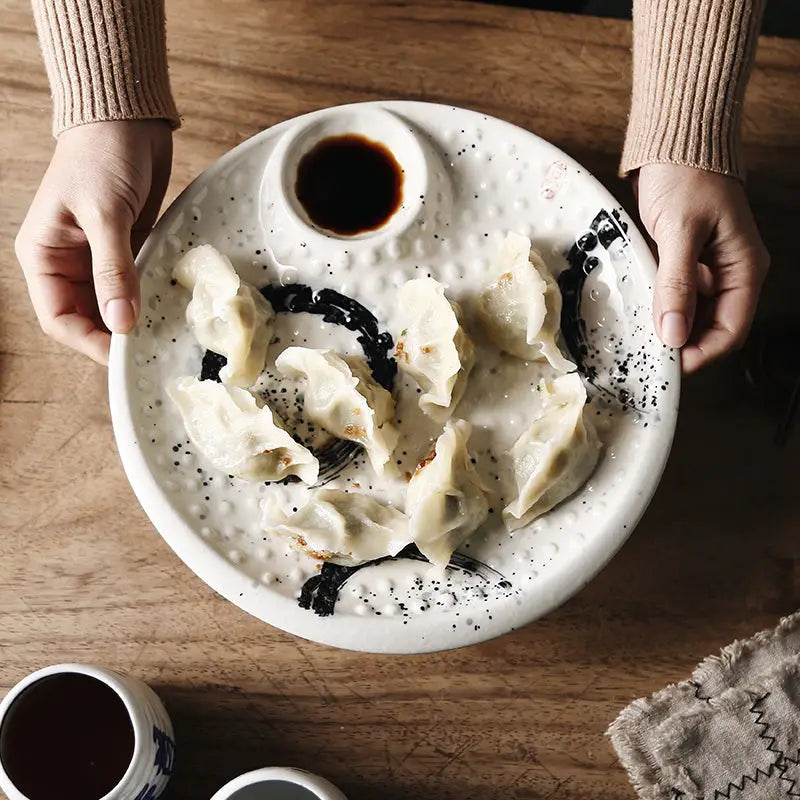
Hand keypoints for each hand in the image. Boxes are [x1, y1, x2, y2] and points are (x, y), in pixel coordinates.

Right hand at [15, 120, 172, 363]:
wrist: (127, 118)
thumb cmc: (102, 155)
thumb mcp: (105, 214)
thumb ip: (113, 269)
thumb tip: (121, 323)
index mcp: (44, 256)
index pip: (58, 318)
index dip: (89, 342)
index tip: (124, 355)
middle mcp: (67, 263)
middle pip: (87, 319)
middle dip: (114, 337)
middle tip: (152, 349)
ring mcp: (99, 259)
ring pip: (114, 307)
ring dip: (135, 320)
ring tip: (165, 334)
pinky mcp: (127, 250)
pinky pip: (136, 286)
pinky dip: (149, 299)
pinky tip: (171, 309)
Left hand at [635, 163, 769, 372]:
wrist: (671, 141)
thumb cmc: (685, 176)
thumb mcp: (680, 231)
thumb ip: (677, 284)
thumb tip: (673, 334)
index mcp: (744, 269)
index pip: (731, 330)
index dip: (702, 353)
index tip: (669, 365)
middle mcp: (728, 274)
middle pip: (709, 328)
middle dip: (682, 344)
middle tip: (646, 354)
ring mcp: (704, 269)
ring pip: (688, 315)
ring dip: (667, 327)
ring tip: (638, 334)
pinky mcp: (681, 262)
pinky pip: (672, 296)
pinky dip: (657, 306)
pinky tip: (636, 309)